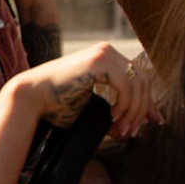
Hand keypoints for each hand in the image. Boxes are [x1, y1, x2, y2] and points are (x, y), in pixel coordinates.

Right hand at [11, 43, 161, 137]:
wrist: (31, 98)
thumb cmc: (58, 105)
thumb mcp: (95, 109)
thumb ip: (119, 111)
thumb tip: (143, 124)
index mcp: (108, 59)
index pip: (140, 79)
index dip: (148, 102)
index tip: (153, 123)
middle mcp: (108, 52)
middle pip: (143, 81)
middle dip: (141, 110)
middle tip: (131, 132)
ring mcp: (104, 53)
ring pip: (137, 84)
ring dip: (133, 111)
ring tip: (121, 129)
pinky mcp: (99, 60)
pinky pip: (126, 85)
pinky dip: (124, 104)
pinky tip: (112, 117)